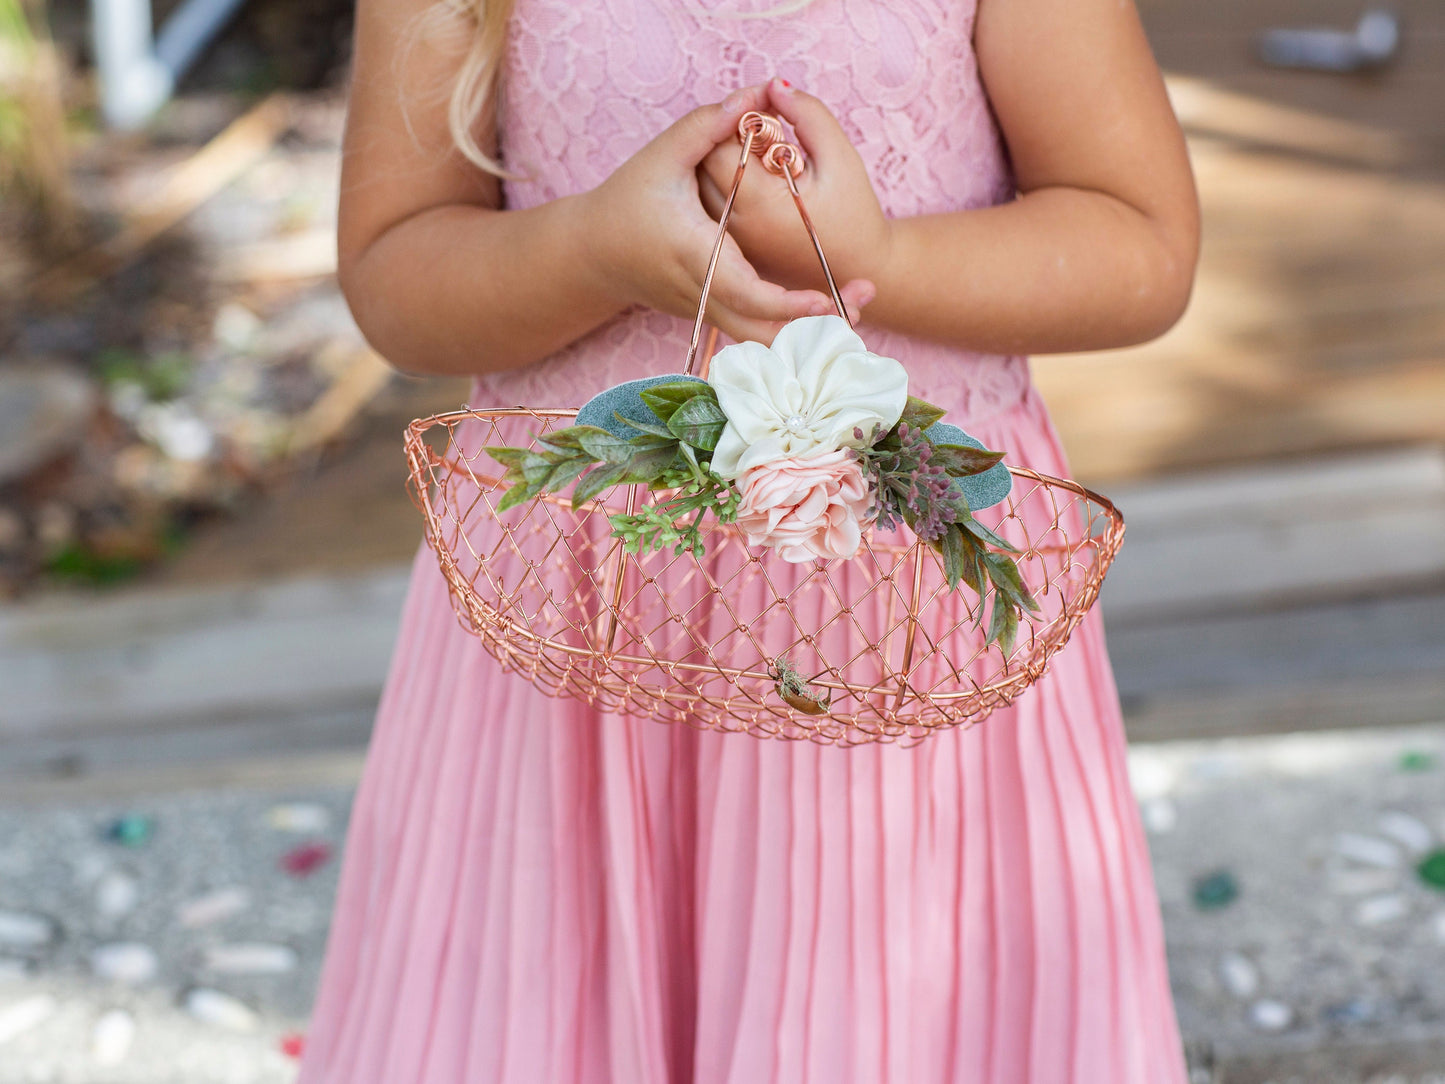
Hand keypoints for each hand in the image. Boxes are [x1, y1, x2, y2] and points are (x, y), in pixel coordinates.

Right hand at [579, 86, 870, 345]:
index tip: (826, 297)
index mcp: (696, 255)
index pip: (747, 292)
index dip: (788, 302)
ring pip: (762, 342)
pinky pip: (756, 333)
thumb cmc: (628, 201)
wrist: (594, 254)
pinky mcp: (712, 316)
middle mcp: (704, 294)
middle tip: (863, 303)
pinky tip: (829, 311)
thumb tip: (756, 96)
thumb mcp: (663, 156)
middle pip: (763, 333)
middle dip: (815, 328)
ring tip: (857, 310)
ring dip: (810, 334)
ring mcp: (707, 312)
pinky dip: (792, 329)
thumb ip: (709, 126)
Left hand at [697, 79, 891, 305]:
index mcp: (759, 204)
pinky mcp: (731, 247)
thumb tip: (773, 85)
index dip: (739, 119)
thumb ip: (808, 115)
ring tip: (763, 158)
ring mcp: (730, 241)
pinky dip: (726, 183)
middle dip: (727, 137)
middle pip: (703, 164)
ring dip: (722, 160)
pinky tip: (759, 182)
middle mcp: (735, 226)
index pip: (720, 145)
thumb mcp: (840, 156)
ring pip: (701, 186)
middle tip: (765, 134)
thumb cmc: (853, 213)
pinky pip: (710, 204)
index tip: (770, 115)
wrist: (857, 269)